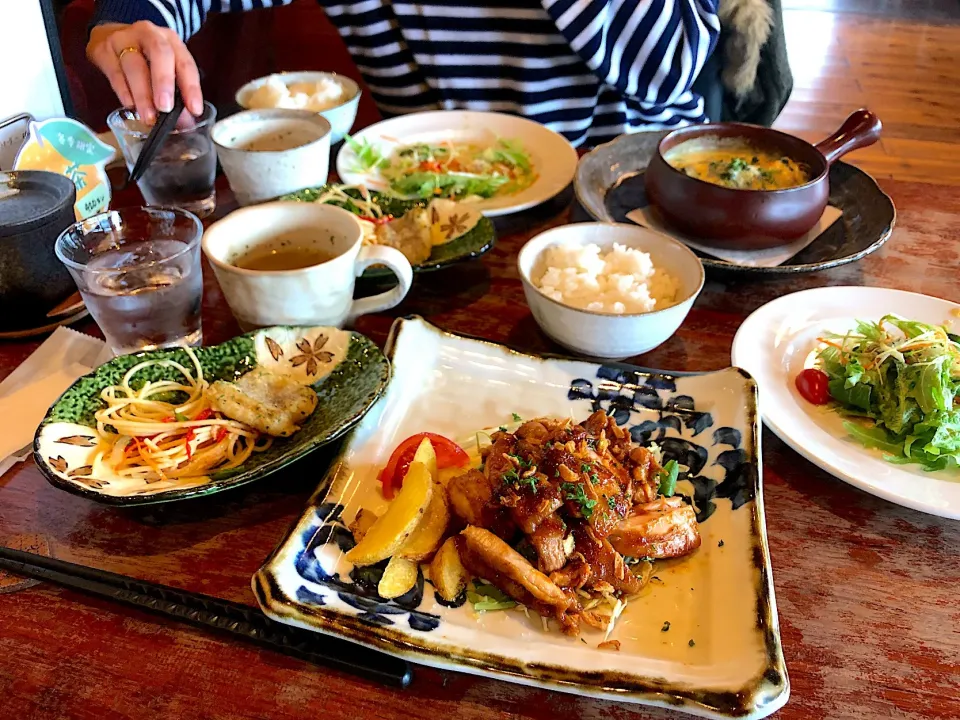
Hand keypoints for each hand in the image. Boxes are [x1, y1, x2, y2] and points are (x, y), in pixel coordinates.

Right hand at [87, 21, 203, 123]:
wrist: (110, 36)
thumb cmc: (144, 57)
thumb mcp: (164, 67)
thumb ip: (176, 92)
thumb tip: (184, 123)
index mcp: (171, 41)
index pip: (185, 62)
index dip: (191, 87)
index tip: (194, 109)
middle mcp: (149, 35)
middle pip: (159, 54)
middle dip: (164, 82)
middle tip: (165, 108)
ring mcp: (124, 40)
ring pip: (134, 65)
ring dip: (142, 94)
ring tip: (148, 116)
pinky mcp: (104, 50)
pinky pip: (114, 72)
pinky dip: (123, 91)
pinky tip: (130, 105)